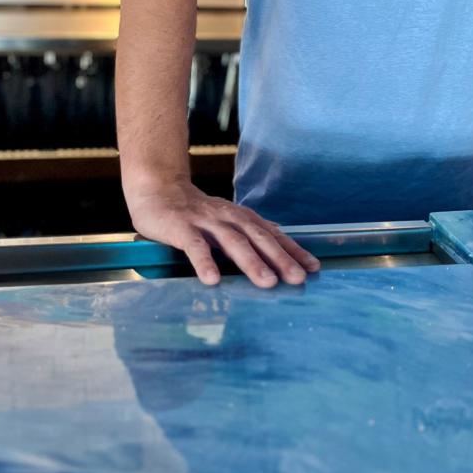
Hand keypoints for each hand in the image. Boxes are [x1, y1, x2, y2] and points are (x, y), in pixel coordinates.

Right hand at [128, 177, 320, 287]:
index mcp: (241, 217)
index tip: (314, 267)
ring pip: (233, 242)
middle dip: (281, 258)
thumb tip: (278, 247)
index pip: (272, 234)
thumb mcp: (226, 220)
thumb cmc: (195, 213)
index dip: (293, 250)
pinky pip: (195, 246)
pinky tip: (213, 280)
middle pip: (259, 238)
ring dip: (252, 262)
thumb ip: (248, 233)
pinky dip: (205, 262)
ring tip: (268, 283)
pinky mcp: (181, 227)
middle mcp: (228, 217)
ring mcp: (205, 222)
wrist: (158, 189)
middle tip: (299, 278)